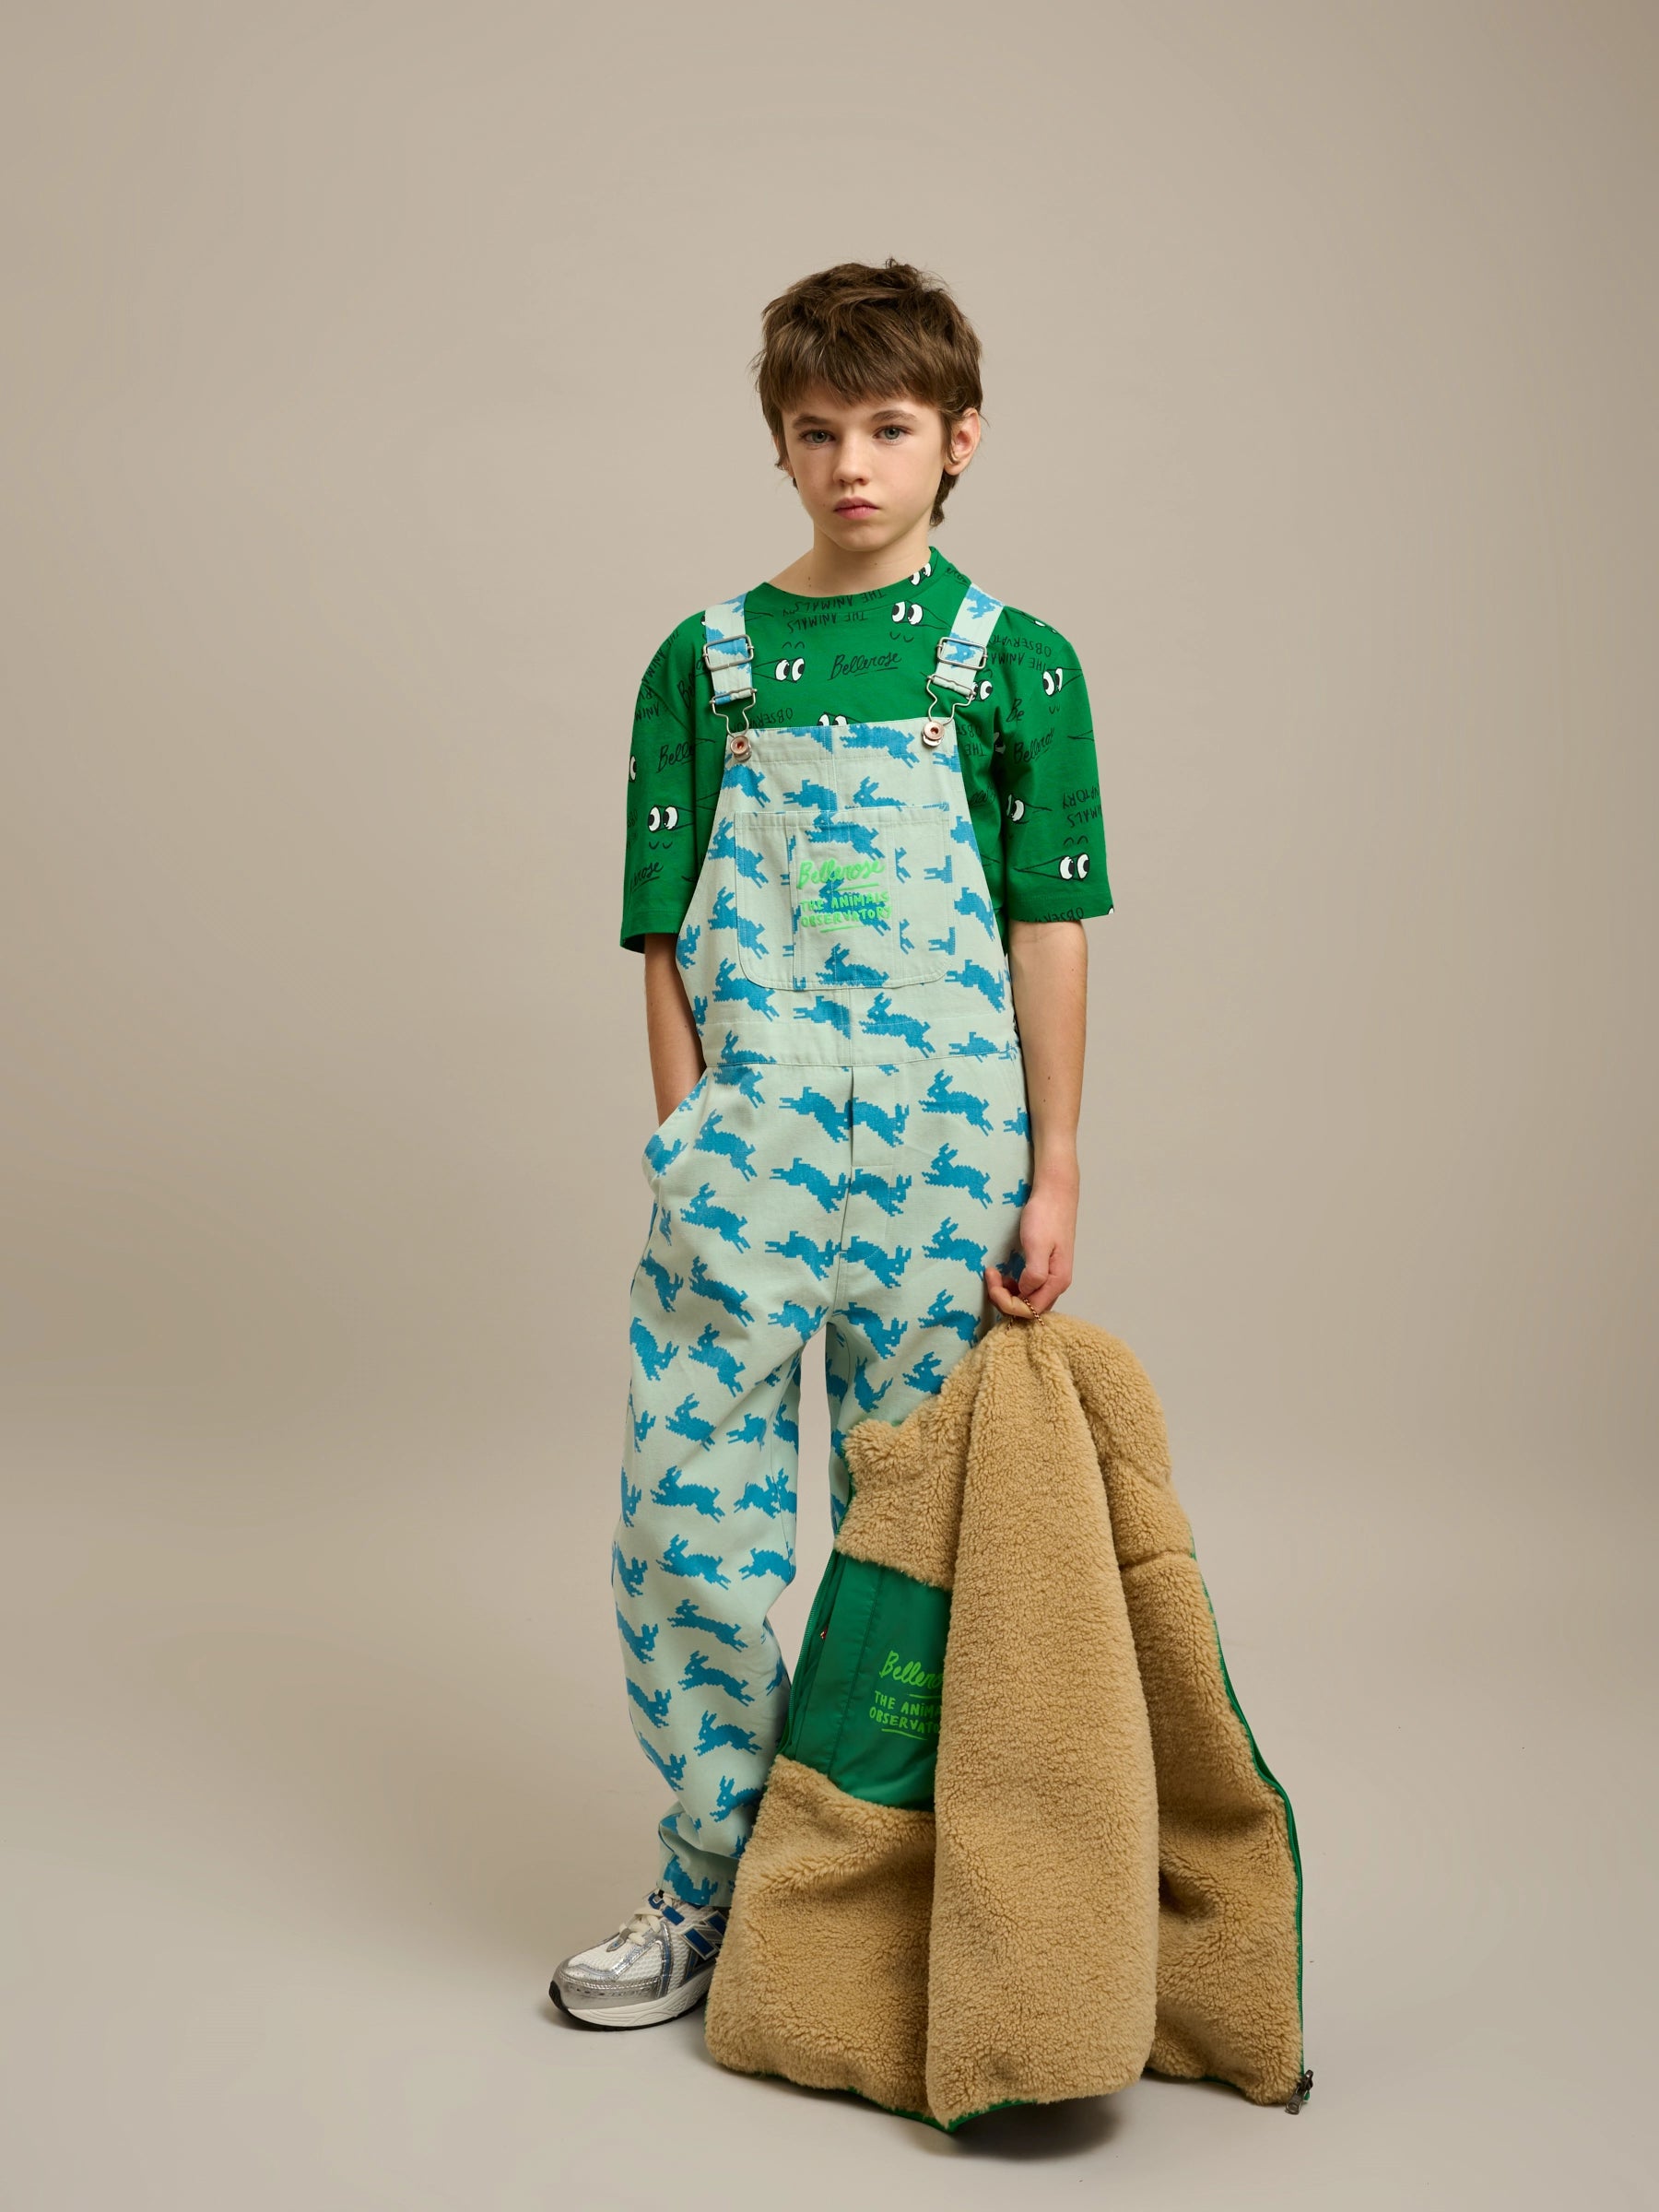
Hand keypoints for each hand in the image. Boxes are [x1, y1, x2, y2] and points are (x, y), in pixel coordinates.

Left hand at [984, 1172, 1076, 1319]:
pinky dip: (1014, 1286)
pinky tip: (1005, 1275)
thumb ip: (1034, 1274)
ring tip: (995, 1275)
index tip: (992, 1278)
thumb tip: (1026, 1293)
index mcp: (1057, 1281)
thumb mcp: (1037, 1244)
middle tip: (991, 1276)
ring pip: (1028, 1299)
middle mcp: (1057, 1283)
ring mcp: (1052, 1276)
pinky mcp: (1046, 1267)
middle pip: (1029, 1308)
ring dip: (1008, 1293)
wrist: (1055, 1193)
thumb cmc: (1045, 1216)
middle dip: (1005, 1299)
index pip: (1029, 1310)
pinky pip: (1029, 1288)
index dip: (1006, 1302)